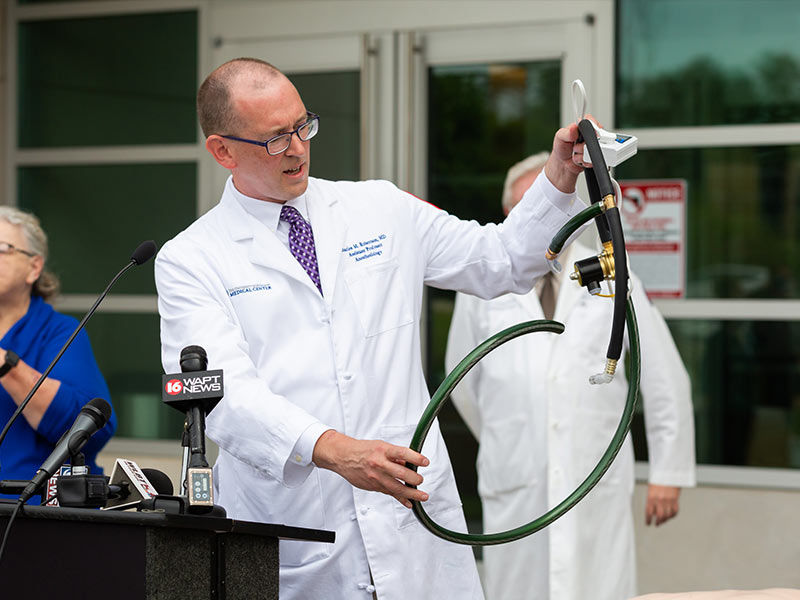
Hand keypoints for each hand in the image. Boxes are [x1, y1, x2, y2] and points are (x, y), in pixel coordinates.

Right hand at [312, 430, 429, 507]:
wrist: (343, 457)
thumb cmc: (363, 450)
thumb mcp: (380, 446)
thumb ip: (395, 456)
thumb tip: (410, 463)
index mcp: (383, 450)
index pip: (402, 453)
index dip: (416, 458)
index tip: (425, 462)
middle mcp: (379, 464)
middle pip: (402, 474)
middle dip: (415, 478)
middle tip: (421, 480)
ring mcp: (376, 477)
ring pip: (397, 488)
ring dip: (412, 493)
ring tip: (422, 496)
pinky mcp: (374, 486)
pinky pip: (390, 494)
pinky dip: (401, 499)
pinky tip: (409, 502)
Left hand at [544, 114, 602, 192]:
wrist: (561, 169)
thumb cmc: (560, 151)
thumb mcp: (559, 139)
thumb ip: (565, 133)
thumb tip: (573, 127)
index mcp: (582, 128)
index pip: (593, 122)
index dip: (594, 127)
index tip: (591, 133)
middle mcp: (590, 136)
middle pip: (598, 136)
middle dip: (587, 145)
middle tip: (577, 149)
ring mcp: (594, 148)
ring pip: (598, 150)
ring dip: (586, 155)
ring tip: (577, 157)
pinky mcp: (596, 158)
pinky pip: (598, 160)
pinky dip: (588, 163)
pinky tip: (581, 163)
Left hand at [645, 484, 680, 525]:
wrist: (667, 473)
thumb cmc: (658, 480)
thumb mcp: (650, 489)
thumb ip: (650, 500)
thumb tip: (652, 511)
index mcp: (651, 497)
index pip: (648, 512)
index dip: (648, 519)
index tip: (648, 523)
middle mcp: (659, 500)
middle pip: (659, 516)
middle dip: (657, 522)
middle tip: (656, 524)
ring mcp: (668, 500)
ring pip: (667, 515)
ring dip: (665, 520)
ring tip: (663, 521)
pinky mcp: (675, 500)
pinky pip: (675, 511)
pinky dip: (672, 515)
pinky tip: (670, 516)